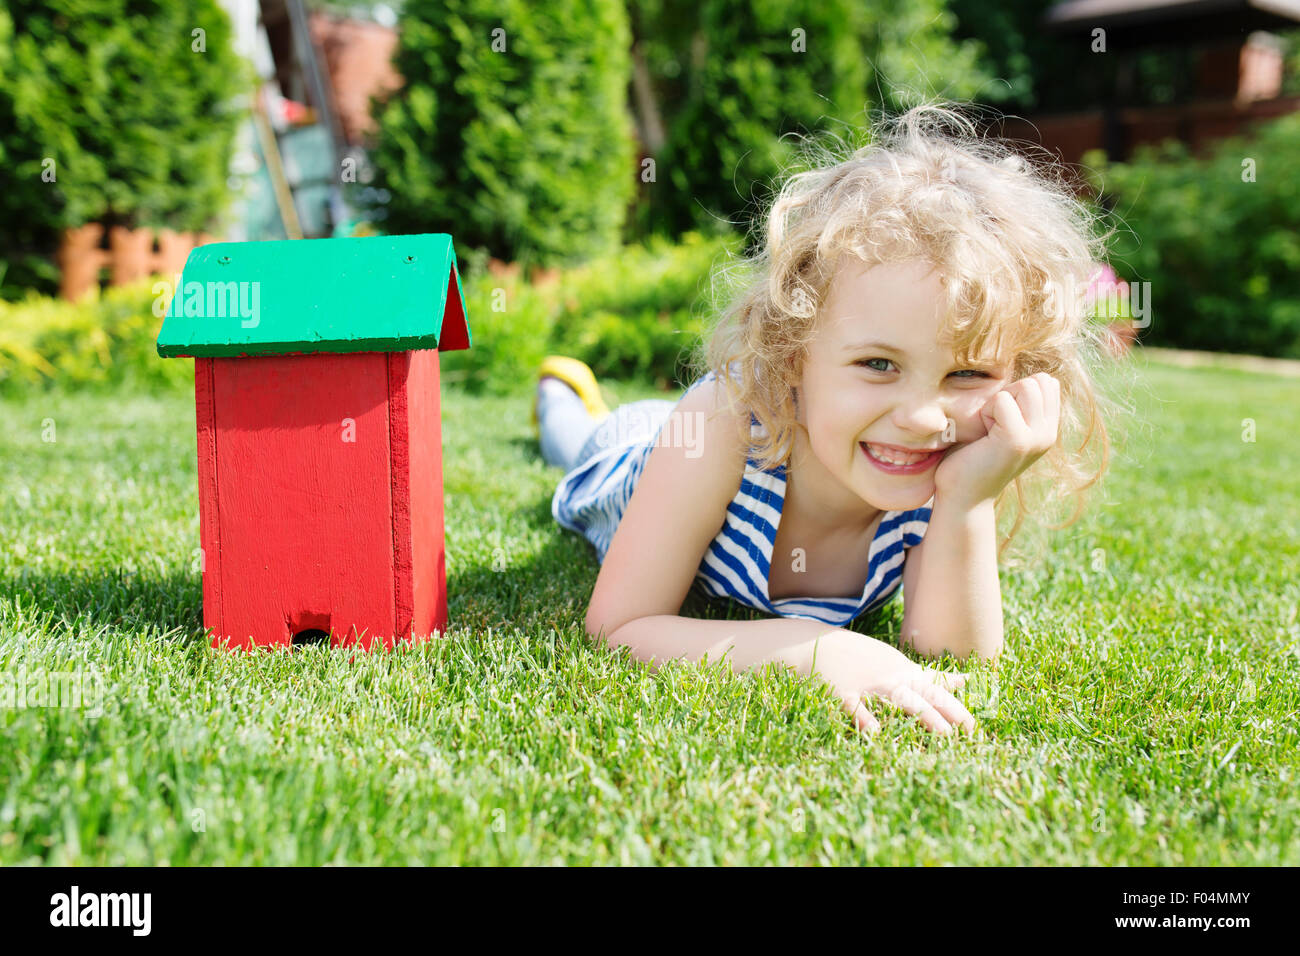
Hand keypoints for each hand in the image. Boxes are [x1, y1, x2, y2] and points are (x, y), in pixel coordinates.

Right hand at [810, 631, 974, 738]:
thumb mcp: (897, 663)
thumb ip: (931, 676)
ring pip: (899, 702)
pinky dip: (866, 720)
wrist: (816, 644)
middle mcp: (890, 680)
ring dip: (922, 717)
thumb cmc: (861, 657)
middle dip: (947, 715)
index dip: (956, 709)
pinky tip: (876, 734)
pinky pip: (857, 709)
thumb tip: (965, 680)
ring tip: (942, 734)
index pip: (936, 692)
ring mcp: (867, 687)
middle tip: (968, 733)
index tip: (974, 727)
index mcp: (903, 673)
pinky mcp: (843, 695)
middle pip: (923, 698)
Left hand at [934, 372, 1060, 509]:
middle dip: (1007, 394)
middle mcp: (1048, 434)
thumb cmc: (970, 457)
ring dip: (996, 403)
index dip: (1015, 391)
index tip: (998, 420)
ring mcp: (1037, 438)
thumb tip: (1021, 374)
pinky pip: (1002, 400)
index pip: (1045, 382)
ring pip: (1025, 386)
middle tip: (990, 426)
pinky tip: (981, 436)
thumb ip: (1016, 403)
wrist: (961, 496)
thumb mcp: (999, 425)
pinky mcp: (1017, 441)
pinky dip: (985, 412)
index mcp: (1047, 429)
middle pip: (1038, 381)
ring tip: (987, 430)